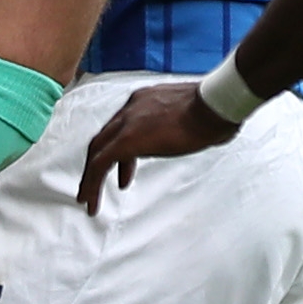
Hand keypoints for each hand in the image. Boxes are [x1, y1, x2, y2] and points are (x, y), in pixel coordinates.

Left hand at [72, 74, 237, 209]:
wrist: (214, 106)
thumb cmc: (214, 111)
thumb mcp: (192, 116)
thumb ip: (182, 124)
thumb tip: (192, 134)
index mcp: (145, 100)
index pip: (122, 126)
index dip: (119, 152)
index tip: (124, 174)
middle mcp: (131, 108)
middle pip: (103, 138)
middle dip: (97, 164)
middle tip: (93, 186)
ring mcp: (127, 122)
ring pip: (96, 151)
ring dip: (90, 177)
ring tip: (87, 199)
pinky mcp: (127, 140)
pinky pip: (100, 164)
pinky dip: (91, 183)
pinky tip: (91, 202)